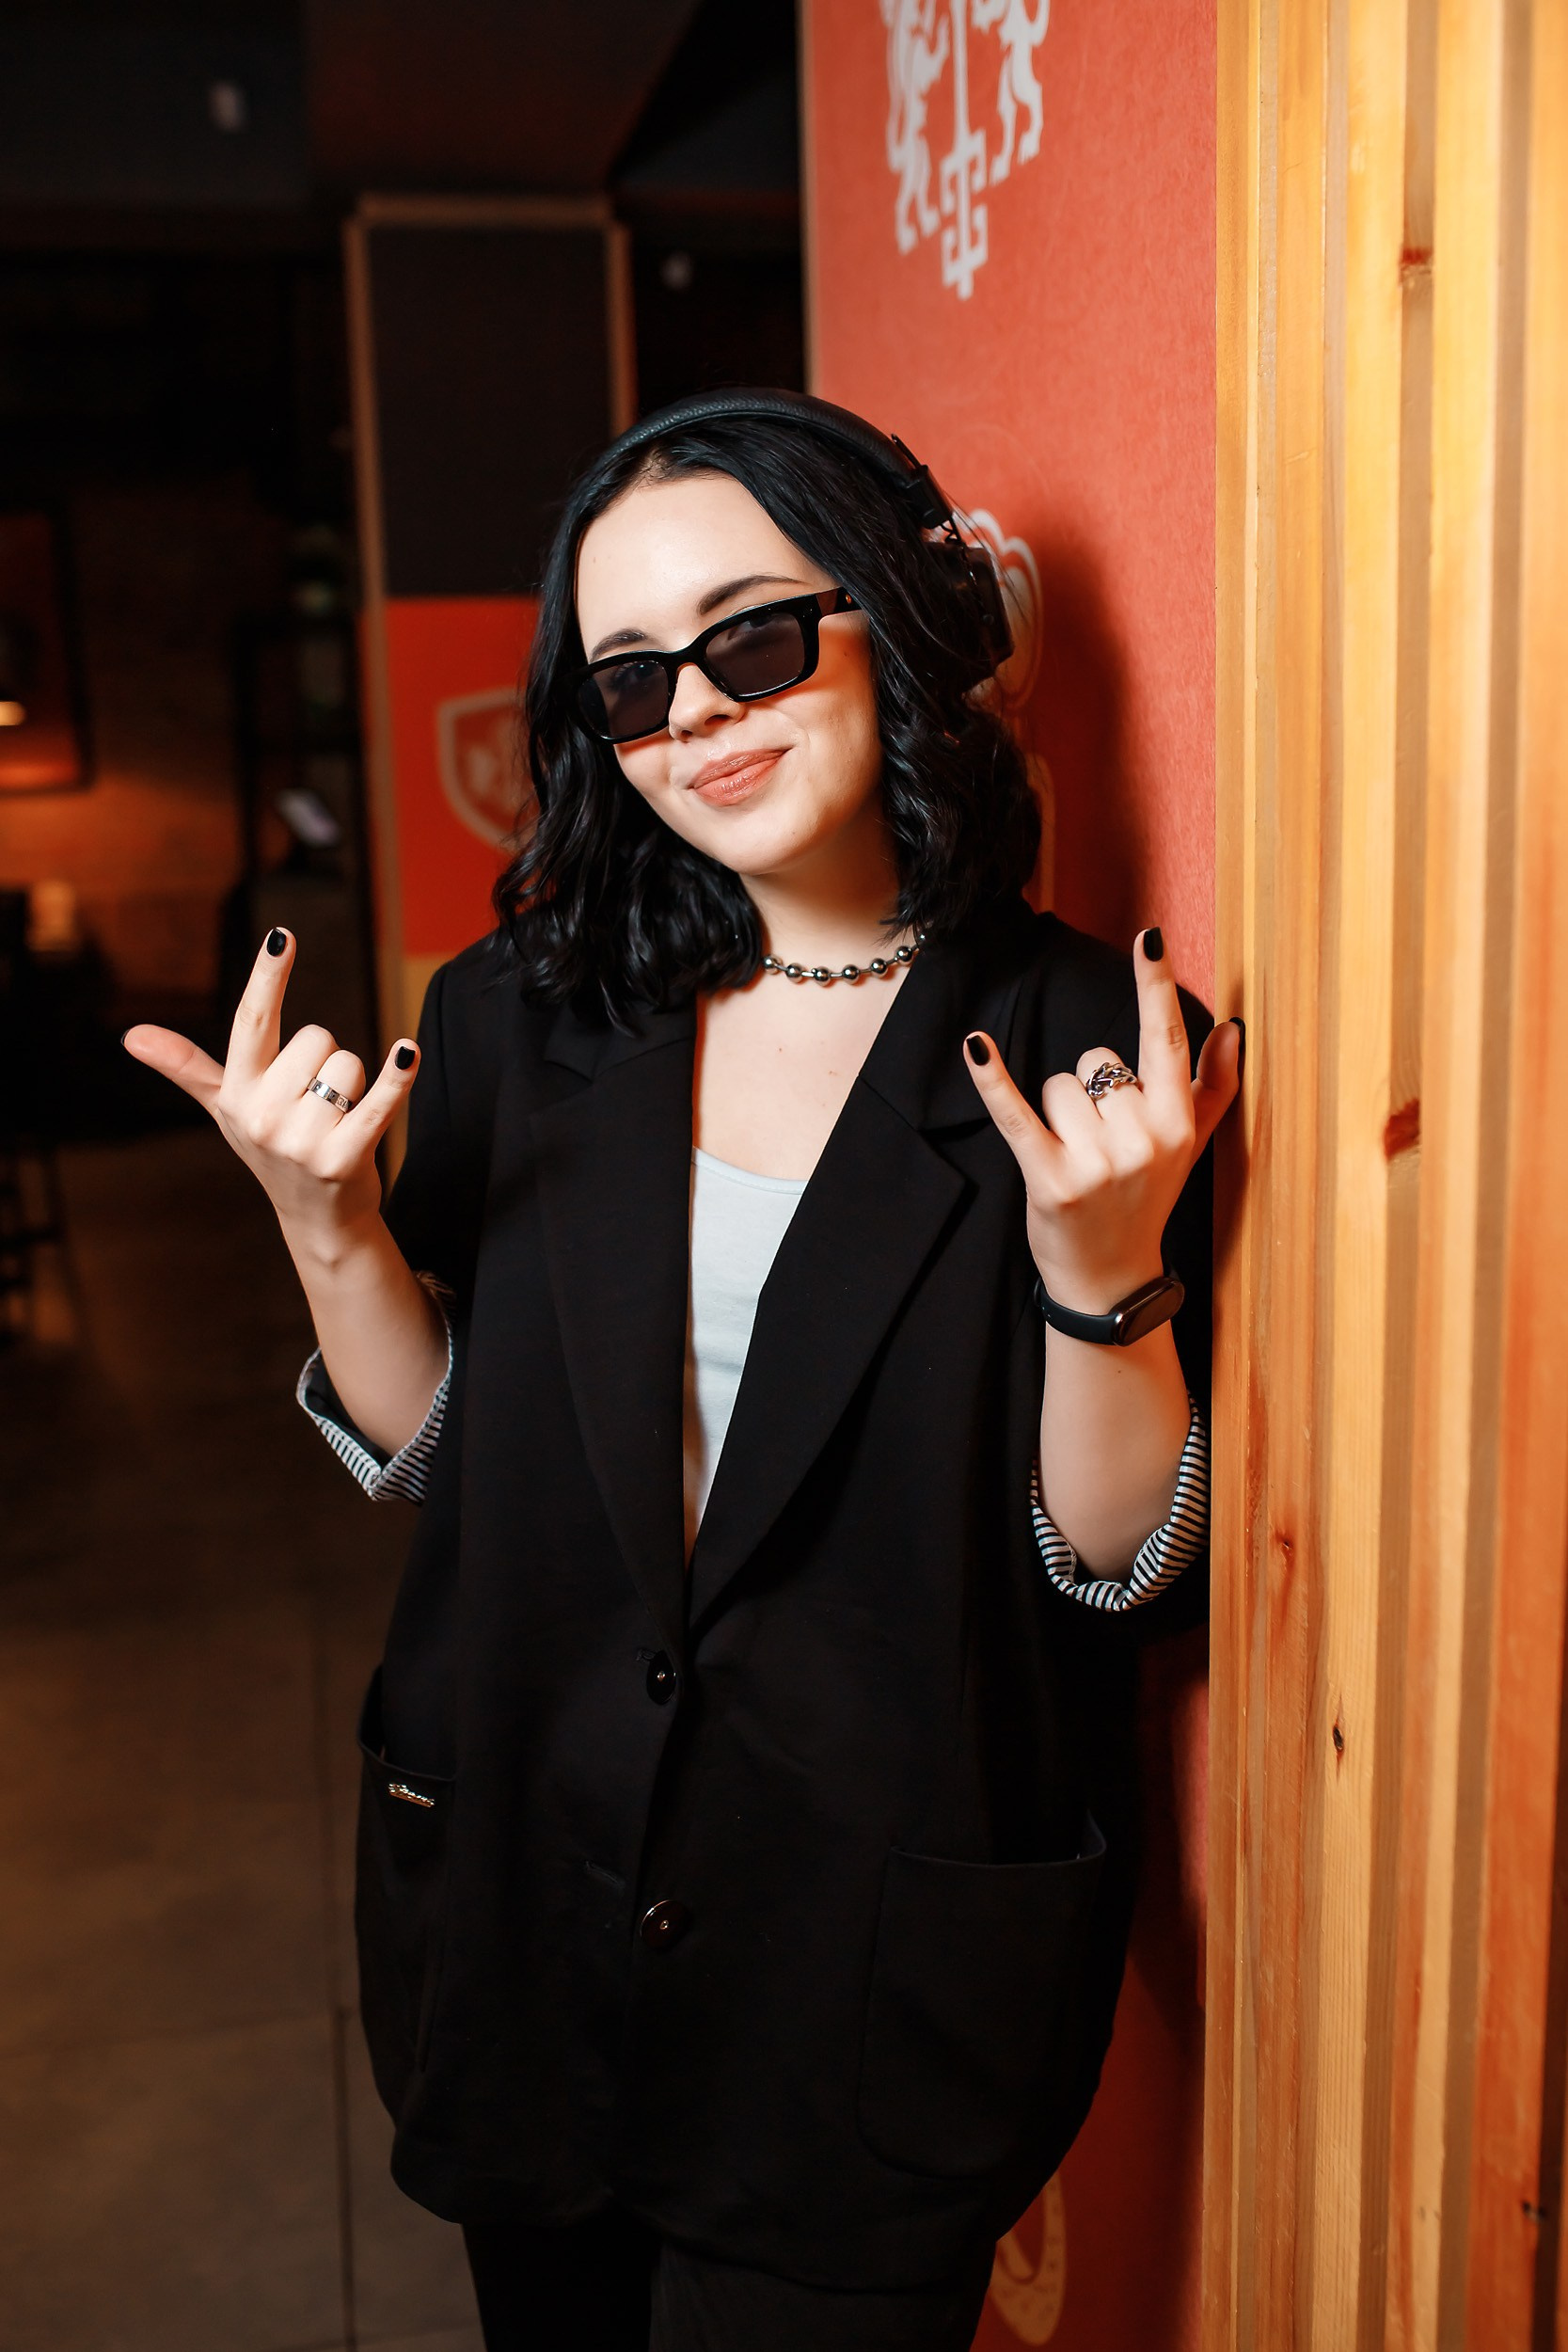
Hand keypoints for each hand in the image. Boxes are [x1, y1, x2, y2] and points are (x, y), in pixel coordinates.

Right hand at [122, 928, 419, 1256]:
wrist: (316, 1217)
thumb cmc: (270, 1149)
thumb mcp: (225, 1108)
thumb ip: (185, 1067)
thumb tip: (131, 1036)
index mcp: (236, 1092)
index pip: (251, 1020)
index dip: (268, 976)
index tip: (282, 936)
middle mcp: (263, 1116)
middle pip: (318, 1037)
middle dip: (327, 1060)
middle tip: (317, 1101)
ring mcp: (302, 1140)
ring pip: (349, 1063)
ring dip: (356, 1084)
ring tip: (338, 1119)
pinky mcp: (344, 1158)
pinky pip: (380, 1099)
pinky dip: (398, 1075)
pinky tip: (408, 1051)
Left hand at [962, 928, 1240, 1313]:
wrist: (1110, 1277)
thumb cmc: (1145, 1201)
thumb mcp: (1189, 1148)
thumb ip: (1211, 1088)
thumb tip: (1233, 1030)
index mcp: (1177, 1124)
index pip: (1165, 1040)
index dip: (1154, 987)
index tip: (1148, 938)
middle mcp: (1143, 1139)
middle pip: (1095, 1062)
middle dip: (1089, 1092)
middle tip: (1099, 1144)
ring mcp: (1097, 1162)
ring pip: (1057, 1086)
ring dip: (1056, 1114)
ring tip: (1074, 1158)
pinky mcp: (1051, 1179)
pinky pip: (1016, 1113)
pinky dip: (994, 1081)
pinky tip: (977, 1048)